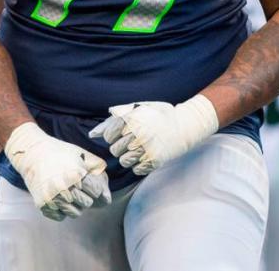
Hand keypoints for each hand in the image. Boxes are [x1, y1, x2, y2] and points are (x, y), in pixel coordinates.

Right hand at [4, 122, 110, 220]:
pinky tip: (56, 195)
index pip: (96, 193)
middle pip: (87, 204)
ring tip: (66, 190)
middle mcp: (65, 189)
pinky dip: (61, 209)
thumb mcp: (83, 156)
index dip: (92, 185)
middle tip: (74, 183)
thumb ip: (99, 174)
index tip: (85, 178)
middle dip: (84, 194)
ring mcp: (53, 198)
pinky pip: (61, 217)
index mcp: (76, 175)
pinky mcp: (43, 205)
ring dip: (74, 204)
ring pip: (75, 213)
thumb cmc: (61, 153)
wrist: (33, 153)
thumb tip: (107, 198)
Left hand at [89, 95, 217, 175]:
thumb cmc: (158, 115)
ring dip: (129, 157)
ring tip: (139, 148)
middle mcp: (137, 134)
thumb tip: (92, 134)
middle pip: (115, 150)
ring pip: (124, 161)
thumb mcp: (137, 109)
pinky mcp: (154, 160)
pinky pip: (136, 170)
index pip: (108, 136)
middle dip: (121, 146)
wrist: (185, 126)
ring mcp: (146, 148)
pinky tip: (147, 155)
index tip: (124, 133)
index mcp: (131, 119)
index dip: (114, 136)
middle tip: (133, 141)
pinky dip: (139, 165)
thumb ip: (114, 119)